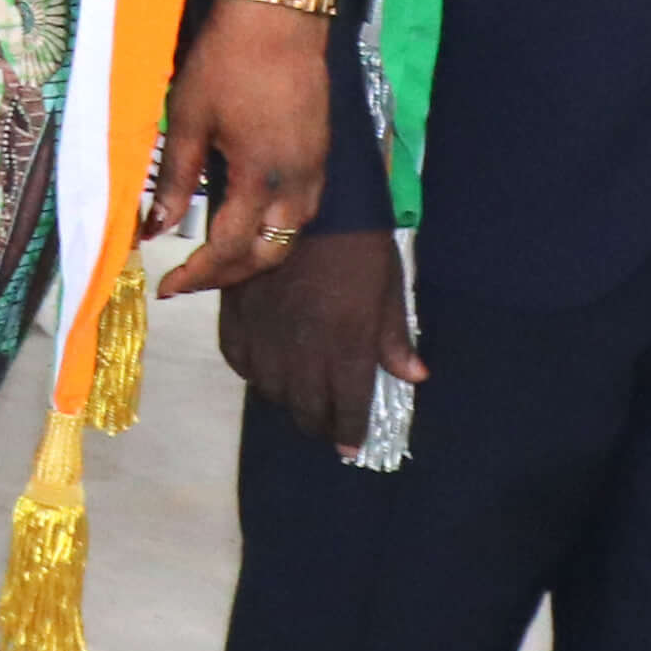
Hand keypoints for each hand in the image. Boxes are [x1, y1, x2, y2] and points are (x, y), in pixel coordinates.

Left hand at [145, 0, 335, 297]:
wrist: (280, 17)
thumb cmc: (226, 62)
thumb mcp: (187, 119)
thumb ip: (174, 178)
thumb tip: (154, 228)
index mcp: (260, 180)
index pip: (229, 250)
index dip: (197, 275)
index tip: (167, 288)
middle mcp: (297, 185)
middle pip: (270, 255)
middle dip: (229, 275)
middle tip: (188, 279)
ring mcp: (316, 170)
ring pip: (291, 236)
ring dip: (254, 255)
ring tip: (212, 257)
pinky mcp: (321, 154)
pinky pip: (301, 210)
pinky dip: (272, 229)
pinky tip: (244, 220)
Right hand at [215, 224, 424, 456]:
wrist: (307, 201)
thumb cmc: (358, 245)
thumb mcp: (389, 289)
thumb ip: (395, 337)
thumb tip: (414, 377)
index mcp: (348, 346)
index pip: (349, 407)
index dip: (350, 432)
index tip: (350, 448)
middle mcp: (304, 350)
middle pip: (306, 409)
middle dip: (319, 425)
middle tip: (326, 426)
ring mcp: (265, 333)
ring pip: (270, 390)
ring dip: (286, 400)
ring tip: (297, 397)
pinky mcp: (236, 313)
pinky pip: (238, 359)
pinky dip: (252, 371)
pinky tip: (264, 368)